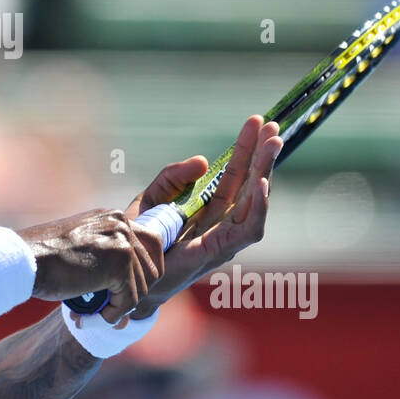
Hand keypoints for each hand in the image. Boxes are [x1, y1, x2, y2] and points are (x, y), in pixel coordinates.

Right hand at [19, 209, 164, 323]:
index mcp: (113, 217)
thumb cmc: (44, 258)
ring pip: (141, 288)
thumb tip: (128, 288)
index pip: (152, 244)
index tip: (132, 291)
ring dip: (121, 307)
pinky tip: (96, 316)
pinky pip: (129, 300)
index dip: (146, 272)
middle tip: (112, 309)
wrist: (25, 261)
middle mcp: (122, 224)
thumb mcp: (82, 247)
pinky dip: (114, 314)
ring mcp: (123, 243)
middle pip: (152, 268)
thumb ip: (106, 257)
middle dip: (135, 294)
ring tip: (97, 314)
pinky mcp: (119, 265)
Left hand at [127, 115, 282, 317]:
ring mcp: (223, 238)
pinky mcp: (218, 252)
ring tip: (272, 145)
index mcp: (207, 207)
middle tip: (272, 126)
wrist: (127, 276)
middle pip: (248, 183)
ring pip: (255, 202)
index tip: (256, 121)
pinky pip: (247, 230)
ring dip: (265, 172)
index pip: (233, 174)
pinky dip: (258, 208)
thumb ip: (173, 176)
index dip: (244, 148)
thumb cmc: (141, 239)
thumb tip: (203, 161)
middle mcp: (221, 222)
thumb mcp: (153, 198)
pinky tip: (262, 184)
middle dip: (261, 154)